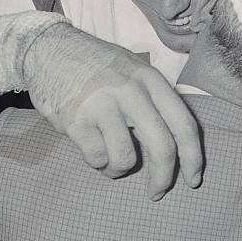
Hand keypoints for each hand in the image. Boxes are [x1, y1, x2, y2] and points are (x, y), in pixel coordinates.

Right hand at [23, 23, 202, 200]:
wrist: (48, 47)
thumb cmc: (96, 66)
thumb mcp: (133, 71)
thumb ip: (154, 100)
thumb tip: (177, 143)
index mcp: (151, 80)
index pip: (184, 124)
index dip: (193, 158)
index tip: (193, 180)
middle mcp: (131, 91)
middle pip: (162, 147)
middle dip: (163, 179)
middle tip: (157, 193)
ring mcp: (103, 104)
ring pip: (126, 158)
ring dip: (119, 169)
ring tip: (111, 159)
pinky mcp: (76, 119)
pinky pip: (97, 158)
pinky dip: (97, 162)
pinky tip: (91, 148)